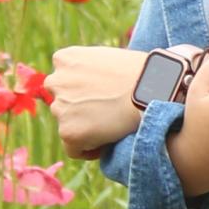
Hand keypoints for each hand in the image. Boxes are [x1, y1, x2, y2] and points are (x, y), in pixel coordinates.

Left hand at [49, 43, 154, 159]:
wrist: (153, 89)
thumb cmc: (141, 72)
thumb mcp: (107, 58)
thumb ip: (90, 70)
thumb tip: (90, 88)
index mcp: (64, 59)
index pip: (64, 80)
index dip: (83, 92)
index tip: (101, 98)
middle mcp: (56, 81)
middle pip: (63, 102)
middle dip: (80, 109)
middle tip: (106, 113)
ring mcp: (59, 107)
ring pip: (68, 125)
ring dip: (85, 127)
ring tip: (111, 125)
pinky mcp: (68, 132)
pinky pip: (74, 149)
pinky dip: (89, 149)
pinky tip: (108, 140)